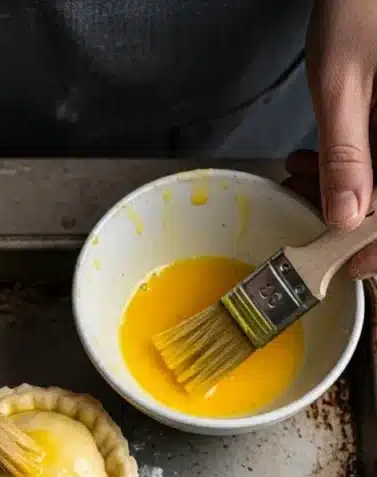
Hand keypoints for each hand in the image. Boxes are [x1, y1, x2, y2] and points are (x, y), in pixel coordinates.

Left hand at [300, 0, 376, 277]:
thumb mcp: (343, 84)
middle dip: (346, 215)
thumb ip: (345, 154)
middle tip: (303, 206)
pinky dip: (352, 165)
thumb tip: (344, 216)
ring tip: (298, 173)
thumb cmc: (362, 4)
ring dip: (343, 189)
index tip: (347, 266)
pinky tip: (315, 156)